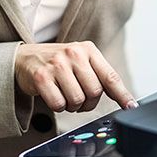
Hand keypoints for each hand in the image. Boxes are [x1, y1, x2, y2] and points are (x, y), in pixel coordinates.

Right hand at [14, 41, 137, 112]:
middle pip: (94, 92)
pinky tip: (53, 94)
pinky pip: (58, 104)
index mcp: (88, 50)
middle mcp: (74, 53)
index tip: (130, 106)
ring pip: (77, 100)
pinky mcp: (41, 77)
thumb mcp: (81, 62)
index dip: (122, 94)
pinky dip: (58, 106)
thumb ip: (100, 76)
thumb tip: (125, 99)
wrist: (26, 58)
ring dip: (72, 105)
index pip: (110, 76)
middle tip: (79, 99)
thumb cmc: (59, 63)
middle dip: (88, 103)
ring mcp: (57, 64)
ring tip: (65, 94)